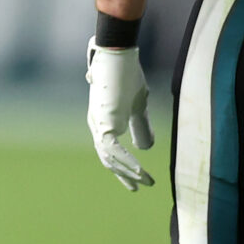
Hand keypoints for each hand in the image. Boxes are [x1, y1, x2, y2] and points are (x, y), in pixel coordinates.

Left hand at [84, 39, 153, 190]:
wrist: (119, 55)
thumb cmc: (127, 75)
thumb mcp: (138, 105)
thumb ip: (140, 126)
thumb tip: (145, 148)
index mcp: (104, 121)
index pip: (111, 151)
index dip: (123, 167)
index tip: (137, 180)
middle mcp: (97, 124)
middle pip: (108, 158)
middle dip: (124, 174)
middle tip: (138, 188)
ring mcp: (98, 123)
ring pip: (110, 157)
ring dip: (128, 171)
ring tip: (145, 182)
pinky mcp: (103, 121)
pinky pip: (114, 149)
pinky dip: (126, 161)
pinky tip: (139, 171)